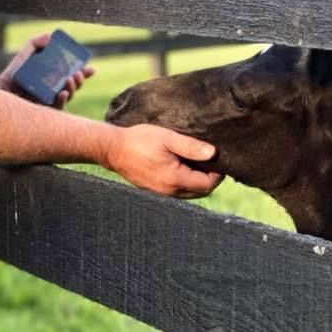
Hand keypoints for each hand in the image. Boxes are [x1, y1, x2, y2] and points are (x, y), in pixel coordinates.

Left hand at [0, 32, 95, 109]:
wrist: (1, 91)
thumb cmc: (14, 74)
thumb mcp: (25, 55)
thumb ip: (35, 43)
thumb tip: (49, 35)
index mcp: (55, 77)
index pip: (74, 75)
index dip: (84, 73)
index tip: (91, 69)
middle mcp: (56, 90)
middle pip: (74, 86)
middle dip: (80, 79)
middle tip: (77, 73)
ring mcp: (51, 101)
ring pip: (69, 96)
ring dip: (73, 88)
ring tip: (69, 79)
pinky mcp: (46, 112)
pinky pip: (58, 108)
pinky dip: (62, 100)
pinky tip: (62, 93)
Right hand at [106, 124, 221, 197]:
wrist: (113, 149)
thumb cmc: (140, 140)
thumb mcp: (167, 138)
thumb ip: (191, 146)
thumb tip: (214, 153)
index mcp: (175, 179)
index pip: (208, 184)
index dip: (218, 172)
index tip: (216, 156)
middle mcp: (170, 191)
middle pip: (201, 191)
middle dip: (209, 177)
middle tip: (208, 158)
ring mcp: (161, 193)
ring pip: (190, 193)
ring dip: (197, 180)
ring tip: (195, 160)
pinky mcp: (155, 190)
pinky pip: (178, 191)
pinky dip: (185, 181)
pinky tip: (181, 165)